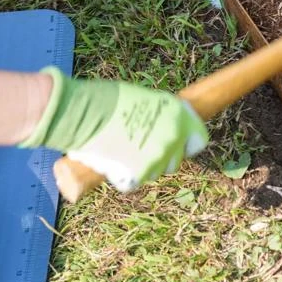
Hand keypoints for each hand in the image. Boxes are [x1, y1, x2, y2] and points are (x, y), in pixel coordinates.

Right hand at [19, 67, 207, 192]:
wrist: (83, 112)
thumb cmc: (106, 100)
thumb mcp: (142, 98)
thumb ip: (157, 115)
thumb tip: (160, 126)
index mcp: (177, 114)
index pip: (199, 139)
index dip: (186, 143)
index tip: (177, 144)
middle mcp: (173, 136)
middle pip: (176, 159)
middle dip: (162, 157)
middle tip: (141, 149)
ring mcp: (158, 156)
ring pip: (156, 172)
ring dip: (143, 168)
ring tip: (123, 154)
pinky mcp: (140, 174)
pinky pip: (135, 183)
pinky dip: (124, 178)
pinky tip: (112, 165)